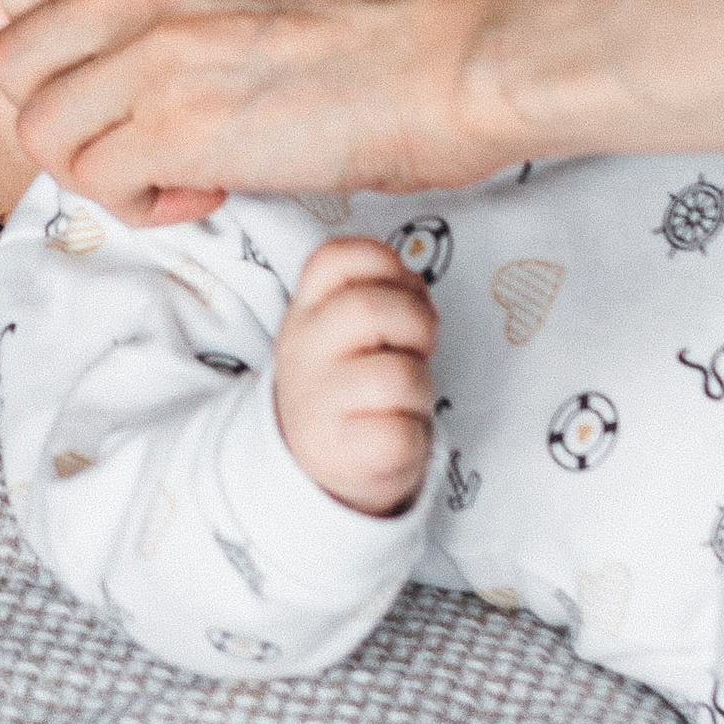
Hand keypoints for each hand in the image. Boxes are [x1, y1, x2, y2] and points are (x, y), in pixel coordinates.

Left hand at [0, 0, 515, 224]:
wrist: (469, 44)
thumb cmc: (405, 13)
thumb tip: (170, 51)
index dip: (64, 55)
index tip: (123, 87)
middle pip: (15, 62)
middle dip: (68, 114)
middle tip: (140, 141)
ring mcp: (151, 48)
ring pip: (42, 128)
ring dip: (100, 166)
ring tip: (181, 173)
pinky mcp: (175, 125)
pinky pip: (96, 181)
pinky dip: (140, 203)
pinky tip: (208, 192)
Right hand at [274, 236, 439, 512]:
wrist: (317, 466)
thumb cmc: (351, 384)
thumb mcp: (343, 330)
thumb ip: (374, 296)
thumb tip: (413, 290)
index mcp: (304, 312)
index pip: (335, 257)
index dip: (386, 265)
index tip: (400, 293)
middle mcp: (302, 351)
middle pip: (371, 309)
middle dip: (418, 322)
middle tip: (419, 347)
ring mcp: (317, 403)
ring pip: (398, 375)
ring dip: (421, 385)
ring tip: (406, 398)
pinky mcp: (343, 452)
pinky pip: (402, 433)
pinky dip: (416, 434)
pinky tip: (398, 433)